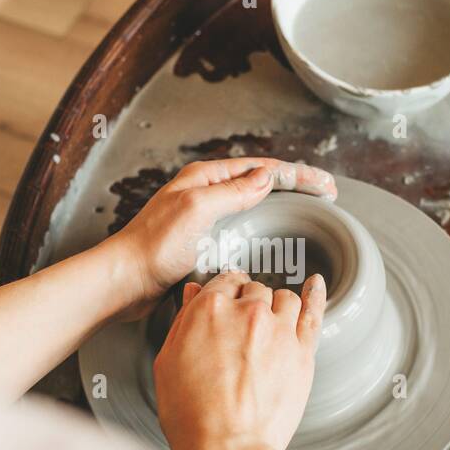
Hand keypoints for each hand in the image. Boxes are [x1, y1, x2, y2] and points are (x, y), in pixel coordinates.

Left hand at [103, 158, 336, 319]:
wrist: (124, 280)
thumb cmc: (151, 247)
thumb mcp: (196, 211)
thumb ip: (232, 192)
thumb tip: (267, 176)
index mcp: (204, 178)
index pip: (261, 168)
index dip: (297, 174)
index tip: (324, 185)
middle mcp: (204, 192)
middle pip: (260, 181)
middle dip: (295, 183)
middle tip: (325, 193)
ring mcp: (203, 216)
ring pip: (252, 202)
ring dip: (282, 202)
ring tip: (308, 209)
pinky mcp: (201, 239)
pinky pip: (241, 225)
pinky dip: (264, 225)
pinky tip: (273, 237)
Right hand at [153, 270, 325, 449]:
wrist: (227, 447)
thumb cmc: (192, 414)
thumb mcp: (168, 361)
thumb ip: (184, 321)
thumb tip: (193, 294)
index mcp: (211, 309)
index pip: (224, 282)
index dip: (226, 291)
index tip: (229, 297)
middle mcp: (248, 312)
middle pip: (255, 290)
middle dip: (250, 302)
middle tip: (245, 322)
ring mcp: (279, 330)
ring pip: (284, 299)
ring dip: (276, 304)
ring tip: (272, 319)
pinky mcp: (302, 351)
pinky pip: (313, 312)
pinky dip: (315, 295)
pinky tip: (315, 286)